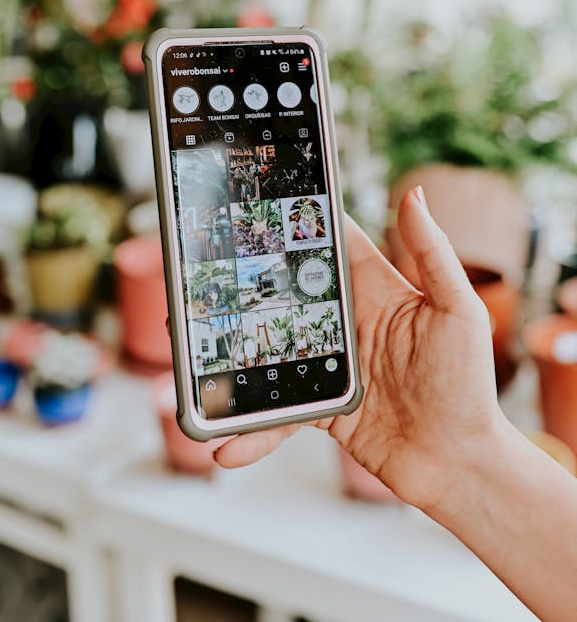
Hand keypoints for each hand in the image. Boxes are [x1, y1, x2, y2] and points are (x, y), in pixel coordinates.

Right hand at [215, 187, 503, 513]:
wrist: (461, 464)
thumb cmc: (469, 385)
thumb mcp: (457, 312)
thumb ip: (433, 253)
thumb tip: (414, 192)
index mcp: (374, 290)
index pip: (329, 244)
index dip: (296, 222)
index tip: (252, 207)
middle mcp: (346, 322)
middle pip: (283, 295)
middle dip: (241, 289)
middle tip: (195, 284)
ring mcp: (328, 366)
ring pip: (267, 352)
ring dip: (229, 358)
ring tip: (188, 364)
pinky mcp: (321, 408)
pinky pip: (277, 413)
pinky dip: (252, 431)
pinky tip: (226, 446)